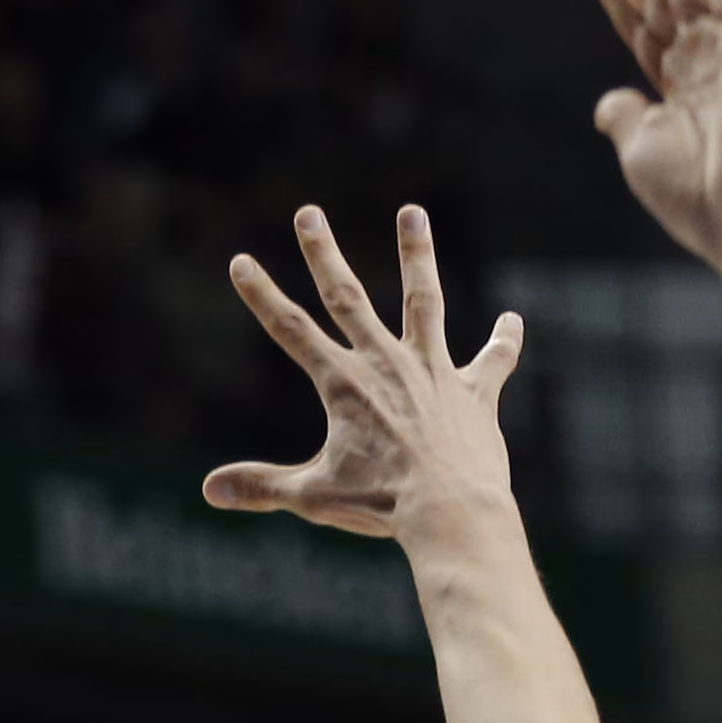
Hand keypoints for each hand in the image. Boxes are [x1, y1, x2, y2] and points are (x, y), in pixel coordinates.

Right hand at [204, 205, 522, 541]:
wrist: (450, 511)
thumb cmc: (381, 506)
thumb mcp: (314, 497)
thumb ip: (263, 488)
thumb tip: (209, 491)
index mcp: (343, 385)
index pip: (291, 331)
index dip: (262, 297)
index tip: (241, 262)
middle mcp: (386, 364)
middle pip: (347, 297)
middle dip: (323, 253)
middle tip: (308, 212)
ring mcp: (433, 371)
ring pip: (422, 300)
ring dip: (416, 254)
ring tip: (412, 212)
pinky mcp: (475, 392)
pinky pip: (493, 360)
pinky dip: (504, 342)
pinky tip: (512, 320)